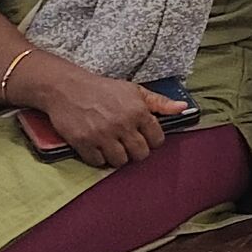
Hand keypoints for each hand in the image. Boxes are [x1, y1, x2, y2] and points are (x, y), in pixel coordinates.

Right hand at [23, 61, 189, 168]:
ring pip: (120, 161)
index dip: (153, 140)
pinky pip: (97, 162)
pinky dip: (99, 158)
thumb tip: (183, 108)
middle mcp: (122, 125)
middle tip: (129, 144)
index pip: (157, 139)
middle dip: (137, 151)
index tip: (145, 138)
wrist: (68, 88)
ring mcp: (102, 135)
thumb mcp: (135, 90)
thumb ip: (160, 102)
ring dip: (118, 157)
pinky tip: (98, 148)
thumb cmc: (103, 89)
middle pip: (140, 154)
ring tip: (114, 147)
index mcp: (138, 111)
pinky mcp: (83, 143)